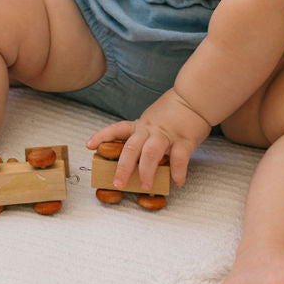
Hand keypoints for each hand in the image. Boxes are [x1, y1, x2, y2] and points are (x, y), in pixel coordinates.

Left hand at [86, 88, 211, 190]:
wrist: (195, 98)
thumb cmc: (174, 111)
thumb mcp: (153, 119)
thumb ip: (144, 134)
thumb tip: (136, 158)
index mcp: (141, 125)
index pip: (118, 129)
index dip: (102, 136)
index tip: (89, 146)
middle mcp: (151, 129)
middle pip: (131, 147)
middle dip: (123, 167)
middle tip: (118, 183)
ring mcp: (167, 134)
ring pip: (151, 153)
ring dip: (146, 171)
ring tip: (145, 186)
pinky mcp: (185, 139)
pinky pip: (179, 158)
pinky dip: (177, 172)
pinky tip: (177, 182)